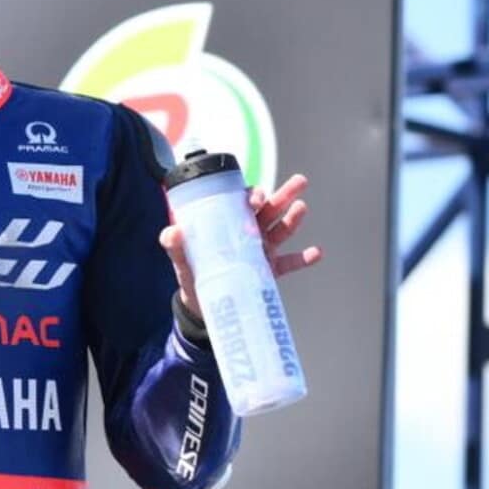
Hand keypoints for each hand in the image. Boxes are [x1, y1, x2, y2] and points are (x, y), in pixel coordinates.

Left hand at [160, 173, 324, 314]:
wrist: (203, 307)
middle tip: (300, 181)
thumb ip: (176, 247)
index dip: (252, 195)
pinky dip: (303, 258)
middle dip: (284, 194)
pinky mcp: (270, 272)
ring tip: (302, 207)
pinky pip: (290, 263)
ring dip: (294, 219)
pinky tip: (316, 252)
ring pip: (282, 230)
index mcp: (230, 223)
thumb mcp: (183, 262)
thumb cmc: (193, 276)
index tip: (255, 199)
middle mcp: (249, 232)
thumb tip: (172, 232)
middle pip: (270, 209)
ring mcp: (263, 250)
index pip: (243, 202)